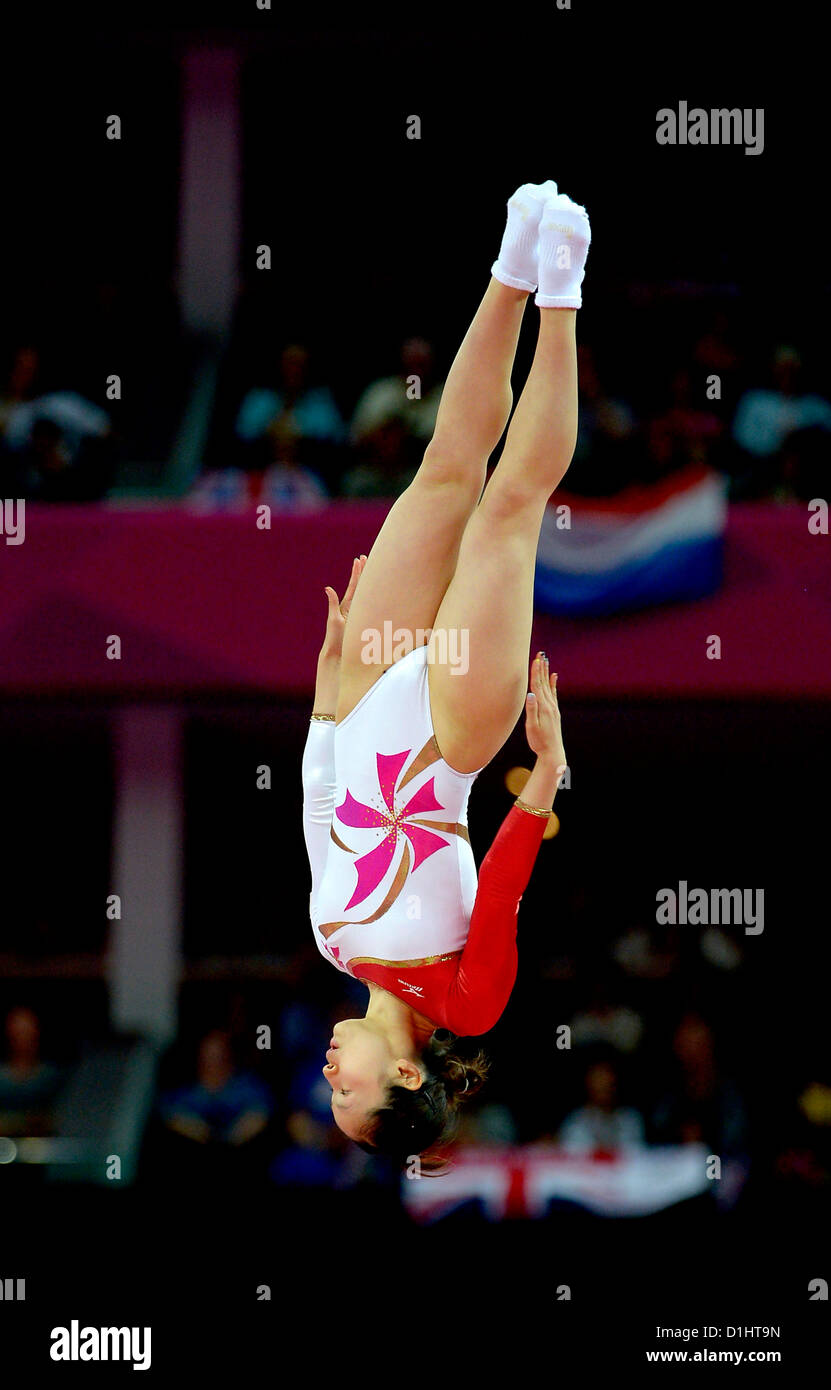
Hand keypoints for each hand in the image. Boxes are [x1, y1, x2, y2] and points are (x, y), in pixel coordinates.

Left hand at [321, 555, 366, 658]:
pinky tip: (377, 589)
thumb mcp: (333, 618)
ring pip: (366, 593)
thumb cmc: (335, 637)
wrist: (339, 652)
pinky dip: (374, 596)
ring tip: (368, 566)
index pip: (354, 584)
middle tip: (365, 557)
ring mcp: (360, 612)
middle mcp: (354, 606)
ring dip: (367, 580)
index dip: (356, 572)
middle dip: (363, 571)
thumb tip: (327, 588)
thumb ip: (332, 603)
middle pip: (360, 585)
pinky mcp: (364, 620)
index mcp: (347, 604)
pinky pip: (371, 605)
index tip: (358, 559)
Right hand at [524, 652, 565, 769]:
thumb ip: (532, 710)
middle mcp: (550, 705)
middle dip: (541, 667)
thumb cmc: (539, 742)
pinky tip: (554, 677)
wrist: (553, 752)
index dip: (536, 672)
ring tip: (545, 660)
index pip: (538, 685)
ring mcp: (553, 708)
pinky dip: (553, 683)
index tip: (535, 659)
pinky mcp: (554, 712)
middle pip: (544, 682)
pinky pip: (553, 693)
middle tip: (541, 654)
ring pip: (549, 685)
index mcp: (543, 707)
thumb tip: (530, 694)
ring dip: (546, 672)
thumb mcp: (532, 727)